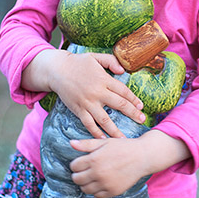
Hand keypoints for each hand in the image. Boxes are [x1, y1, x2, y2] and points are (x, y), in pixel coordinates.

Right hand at [26, 49, 145, 138]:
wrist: (56, 70)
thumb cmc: (77, 63)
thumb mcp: (95, 57)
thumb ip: (111, 61)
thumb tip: (123, 70)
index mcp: (103, 79)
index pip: (123, 91)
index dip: (134, 99)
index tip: (141, 107)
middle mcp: (97, 92)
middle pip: (119, 105)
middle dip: (132, 114)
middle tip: (142, 120)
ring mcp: (87, 103)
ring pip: (104, 119)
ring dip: (115, 130)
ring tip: (124, 139)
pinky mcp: (78, 110)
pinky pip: (88, 124)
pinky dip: (96, 133)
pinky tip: (103, 140)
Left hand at [69, 130, 190, 197]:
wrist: (142, 157)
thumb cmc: (123, 147)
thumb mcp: (105, 142)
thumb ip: (86, 144)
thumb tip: (71, 143)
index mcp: (94, 159)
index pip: (74, 166)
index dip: (76, 164)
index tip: (82, 162)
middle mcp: (98, 173)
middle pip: (77, 179)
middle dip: (78, 174)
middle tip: (86, 171)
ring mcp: (105, 184)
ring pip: (85, 189)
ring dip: (86, 184)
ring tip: (93, 177)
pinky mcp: (113, 191)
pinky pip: (97, 195)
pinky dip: (97, 190)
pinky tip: (101, 182)